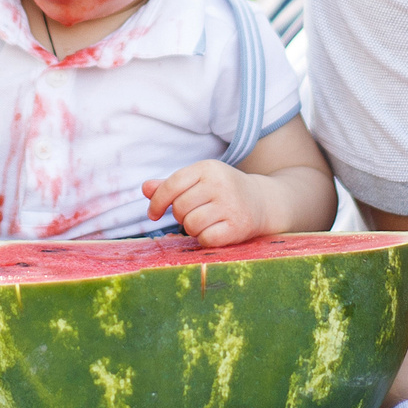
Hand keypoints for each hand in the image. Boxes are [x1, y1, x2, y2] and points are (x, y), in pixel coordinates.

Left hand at [142, 160, 267, 245]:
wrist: (262, 201)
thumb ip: (171, 185)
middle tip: (192, 214)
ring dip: (192, 228)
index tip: (153, 214)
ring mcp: (230, 205)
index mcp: (208, 168)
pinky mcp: (238, 226)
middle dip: (180, 215)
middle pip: (179, 207)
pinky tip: (214, 231)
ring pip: (190, 225)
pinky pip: (205, 239)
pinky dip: (205, 239)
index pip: (171, 185)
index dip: (156, 202)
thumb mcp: (199, 181)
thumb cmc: (222, 190)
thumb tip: (145, 188)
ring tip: (204, 222)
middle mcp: (220, 184)